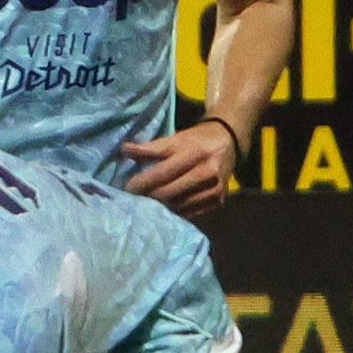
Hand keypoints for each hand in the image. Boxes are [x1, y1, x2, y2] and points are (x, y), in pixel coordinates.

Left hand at [118, 118, 239, 216]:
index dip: (143, 183)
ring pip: (179, 206)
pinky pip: (190, 213)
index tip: (126, 188)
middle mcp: (208, 172)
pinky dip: (173, 212)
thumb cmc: (195, 141)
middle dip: (148, 198)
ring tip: (144, 206)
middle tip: (132, 200)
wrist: (228, 144)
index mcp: (195, 153)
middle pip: (170, 193)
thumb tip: (124, 149)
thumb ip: (150, 147)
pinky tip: (162, 210)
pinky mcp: (218, 202)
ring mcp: (215, 189)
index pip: (163, 173)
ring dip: (159, 208)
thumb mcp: (174, 139)